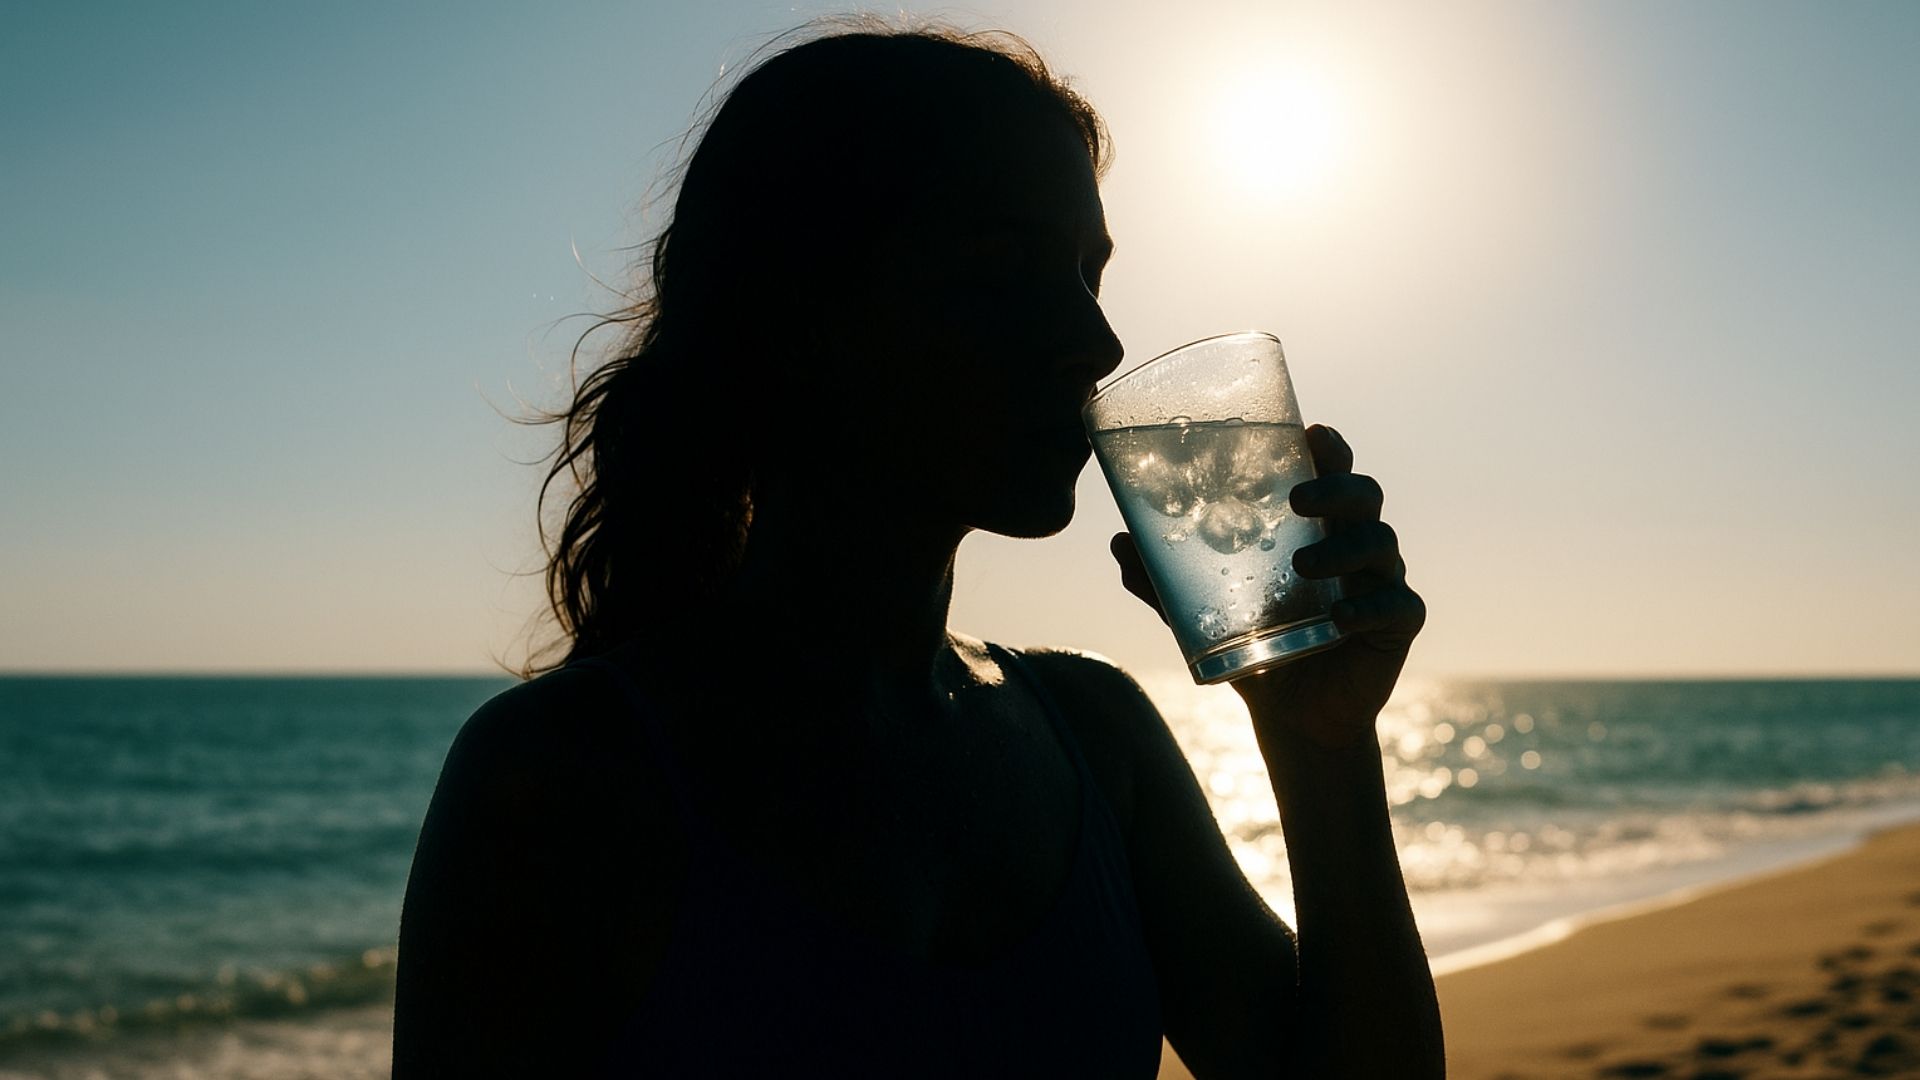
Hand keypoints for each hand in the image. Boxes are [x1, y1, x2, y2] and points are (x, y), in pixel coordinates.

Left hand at [1109, 424, 1423, 748]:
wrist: (1293, 716)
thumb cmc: (1255, 644)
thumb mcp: (1200, 611)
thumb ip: (1162, 579)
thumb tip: (1117, 541)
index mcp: (1317, 526)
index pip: (1332, 471)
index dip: (1329, 448)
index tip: (1312, 432)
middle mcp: (1354, 545)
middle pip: (1365, 494)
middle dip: (1337, 487)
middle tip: (1297, 499)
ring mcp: (1380, 582)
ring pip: (1382, 544)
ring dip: (1344, 548)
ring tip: (1302, 565)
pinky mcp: (1396, 626)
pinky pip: (1398, 606)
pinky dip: (1370, 607)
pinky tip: (1339, 618)